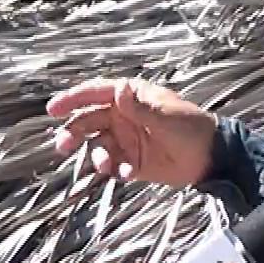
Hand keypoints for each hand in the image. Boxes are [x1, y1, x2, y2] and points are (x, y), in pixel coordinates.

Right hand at [46, 78, 219, 187]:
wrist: (210, 158)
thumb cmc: (191, 128)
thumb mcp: (165, 117)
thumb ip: (140, 108)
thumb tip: (120, 88)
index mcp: (130, 98)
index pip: (95, 93)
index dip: (72, 100)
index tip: (53, 110)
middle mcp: (122, 117)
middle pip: (89, 122)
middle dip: (74, 133)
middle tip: (63, 145)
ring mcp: (125, 140)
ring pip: (97, 146)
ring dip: (95, 156)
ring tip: (103, 167)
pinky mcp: (130, 161)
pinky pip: (113, 165)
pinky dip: (116, 170)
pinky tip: (127, 174)